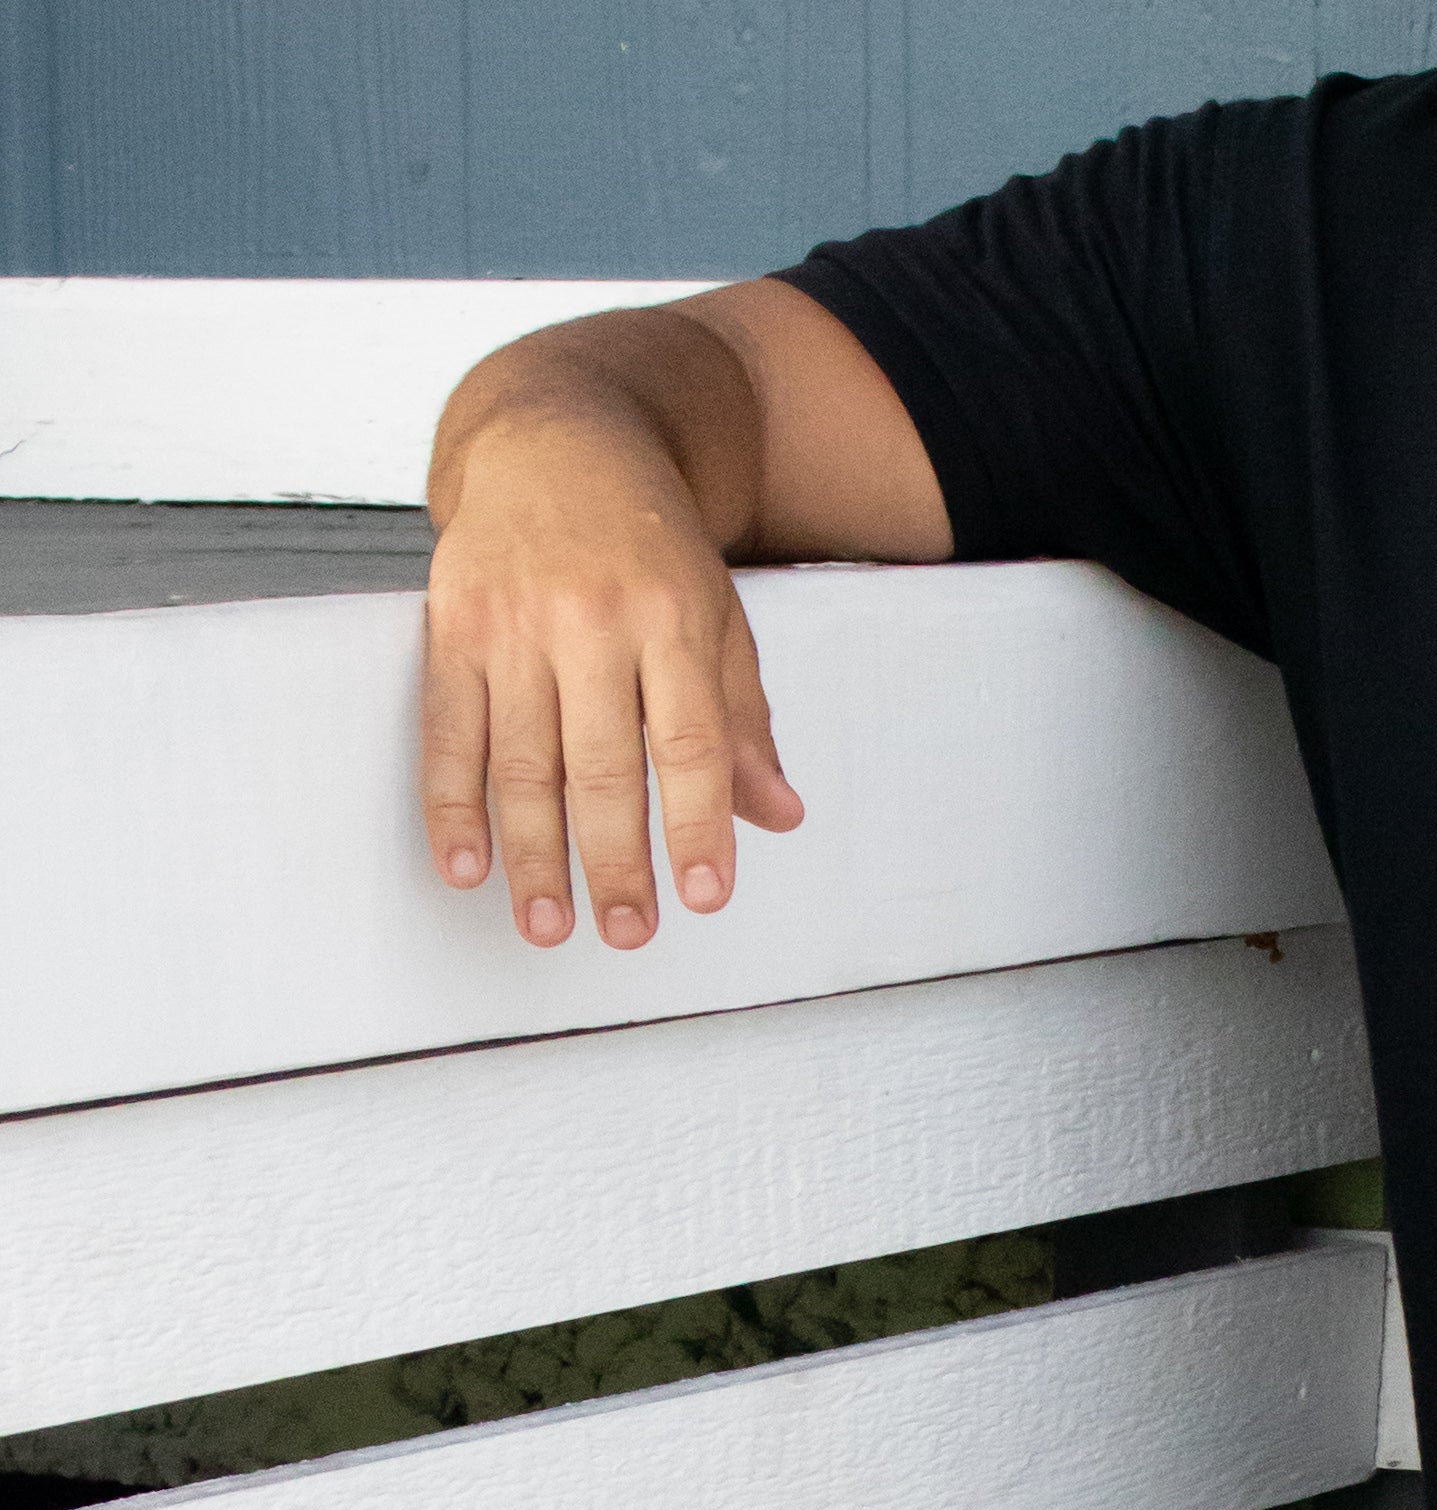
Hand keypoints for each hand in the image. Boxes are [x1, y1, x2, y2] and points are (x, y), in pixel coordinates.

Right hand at [421, 407, 801, 953]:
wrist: (557, 437)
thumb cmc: (649, 548)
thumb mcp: (717, 618)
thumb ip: (742, 721)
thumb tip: (779, 815)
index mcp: (670, 616)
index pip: (688, 741)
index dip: (696, 824)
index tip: (704, 896)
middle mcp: (589, 616)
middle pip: (600, 763)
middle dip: (613, 859)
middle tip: (628, 933)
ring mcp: (512, 618)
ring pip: (521, 759)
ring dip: (533, 854)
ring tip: (548, 927)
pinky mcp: (451, 620)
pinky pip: (447, 727)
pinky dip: (450, 803)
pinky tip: (465, 866)